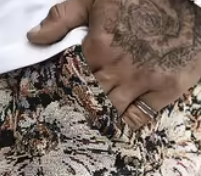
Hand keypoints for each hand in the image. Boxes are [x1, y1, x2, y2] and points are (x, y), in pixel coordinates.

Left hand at [29, 0, 200, 129]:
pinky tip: (119, 130)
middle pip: (90, 100)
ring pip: (113, 111)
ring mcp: (143, 80)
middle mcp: (118, 68)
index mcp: (98, 46)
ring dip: (100, 121)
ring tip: (89, 134)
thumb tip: (34, 37)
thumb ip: (63, 16)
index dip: (64, 92)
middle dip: (79, 112)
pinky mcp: (166, 88)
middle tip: (68, 126)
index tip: (55, 104)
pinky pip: (141, 116)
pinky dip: (128, 125)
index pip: (72, 79)